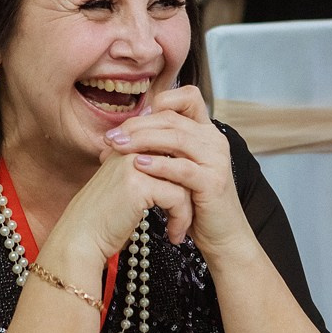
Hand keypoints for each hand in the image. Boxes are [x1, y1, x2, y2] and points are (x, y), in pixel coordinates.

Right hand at [51, 141, 194, 264]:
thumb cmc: (101, 221)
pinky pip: (178, 197)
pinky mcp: (139, 185)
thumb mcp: (124, 190)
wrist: (80, 240)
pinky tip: (173, 235)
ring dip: (186, 209)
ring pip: (183, 180)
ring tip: (179, 229)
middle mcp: (129, 150)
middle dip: (189, 188)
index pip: (167, 148)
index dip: (181, 173)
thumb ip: (144, 175)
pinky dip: (181, 219)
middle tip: (190, 213)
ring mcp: (134, 165)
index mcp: (125, 148)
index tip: (185, 198)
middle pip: (179, 160)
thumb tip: (174, 176)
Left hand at [100, 85, 253, 256]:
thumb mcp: (177, 168)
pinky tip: (138, 165)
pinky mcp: (213, 182)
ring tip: (117, 147)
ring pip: (177, 138)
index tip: (131, 122)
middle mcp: (214, 140)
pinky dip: (159, 164)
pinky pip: (183, 168)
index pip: (187, 97)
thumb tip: (122, 132)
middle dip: (137, 125)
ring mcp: (216, 160)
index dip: (159, 101)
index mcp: (206, 132)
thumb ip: (160, 147)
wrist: (221, 235)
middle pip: (173, 118)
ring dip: (142, 140)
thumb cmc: (194, 202)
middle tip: (111, 137)